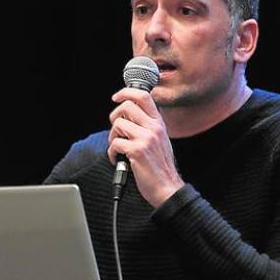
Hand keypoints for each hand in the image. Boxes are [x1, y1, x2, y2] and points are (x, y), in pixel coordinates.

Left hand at [108, 87, 182, 207]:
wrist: (167, 188)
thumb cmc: (161, 166)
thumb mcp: (160, 140)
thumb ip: (148, 126)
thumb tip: (127, 116)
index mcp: (159, 123)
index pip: (143, 96)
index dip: (126, 92)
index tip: (117, 97)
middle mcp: (154, 128)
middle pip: (127, 106)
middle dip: (114, 115)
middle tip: (116, 128)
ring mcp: (146, 138)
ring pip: (118, 124)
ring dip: (112, 137)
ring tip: (118, 147)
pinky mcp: (137, 151)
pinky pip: (115, 143)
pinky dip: (111, 152)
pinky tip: (118, 159)